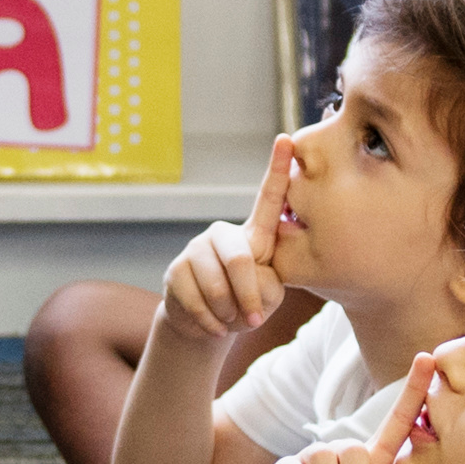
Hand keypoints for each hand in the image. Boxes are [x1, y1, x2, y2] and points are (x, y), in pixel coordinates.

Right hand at [156, 141, 305, 348]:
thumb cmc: (248, 304)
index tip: (288, 139)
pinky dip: (210, 323)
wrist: (209, 324)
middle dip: (248, 297)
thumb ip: (268, 284)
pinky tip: (213, 324)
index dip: (278, 168)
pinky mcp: (176, 270)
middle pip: (240, 259)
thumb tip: (248, 278)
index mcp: (255, 234)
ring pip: (217, 286)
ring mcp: (197, 249)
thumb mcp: (269, 295)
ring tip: (230, 319)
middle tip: (255, 320)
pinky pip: (197, 301)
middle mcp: (224, 233)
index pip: (269, 198)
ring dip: (229, 314)